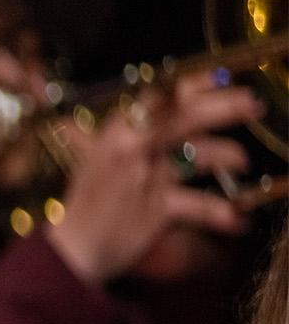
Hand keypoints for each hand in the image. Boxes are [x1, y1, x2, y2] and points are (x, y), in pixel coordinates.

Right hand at [44, 69, 258, 284]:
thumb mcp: (93, 161)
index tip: (220, 76)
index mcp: (116, 132)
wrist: (70, 248)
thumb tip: (113, 115)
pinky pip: (200, 205)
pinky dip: (222, 214)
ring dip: (228, 154)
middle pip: (185, 116)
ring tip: (242, 163)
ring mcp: (145, 177)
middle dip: (225, 106)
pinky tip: (238, 220)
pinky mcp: (156, 209)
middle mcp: (131, 147)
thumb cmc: (85, 204)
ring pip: (198, 155)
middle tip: (252, 103)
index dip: (192, 82)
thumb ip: (113, 136)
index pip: (157, 95)